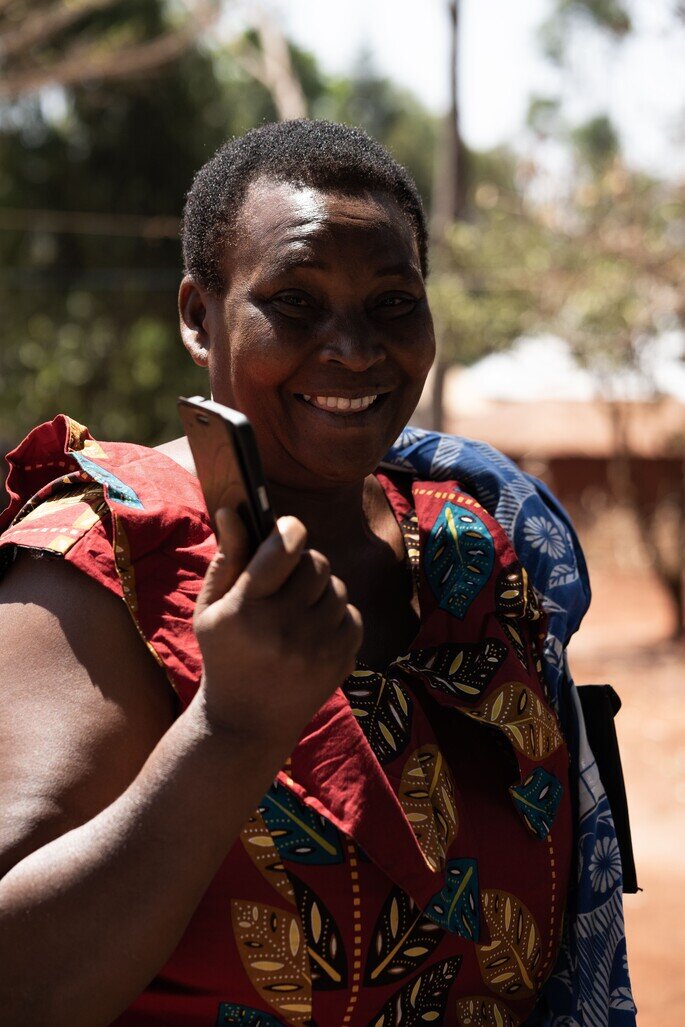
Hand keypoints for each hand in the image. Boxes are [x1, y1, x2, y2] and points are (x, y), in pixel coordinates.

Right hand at [192, 508, 362, 746]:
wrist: (248, 724)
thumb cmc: (224, 655)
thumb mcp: (211, 609)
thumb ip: (227, 558)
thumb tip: (233, 509)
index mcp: (246, 610)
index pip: (284, 547)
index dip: (289, 529)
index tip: (287, 530)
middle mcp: (284, 629)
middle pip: (316, 562)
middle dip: (303, 563)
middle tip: (286, 578)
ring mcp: (317, 648)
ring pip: (337, 587)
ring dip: (319, 591)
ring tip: (296, 610)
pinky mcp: (342, 661)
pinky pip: (352, 613)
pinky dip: (335, 616)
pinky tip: (312, 632)